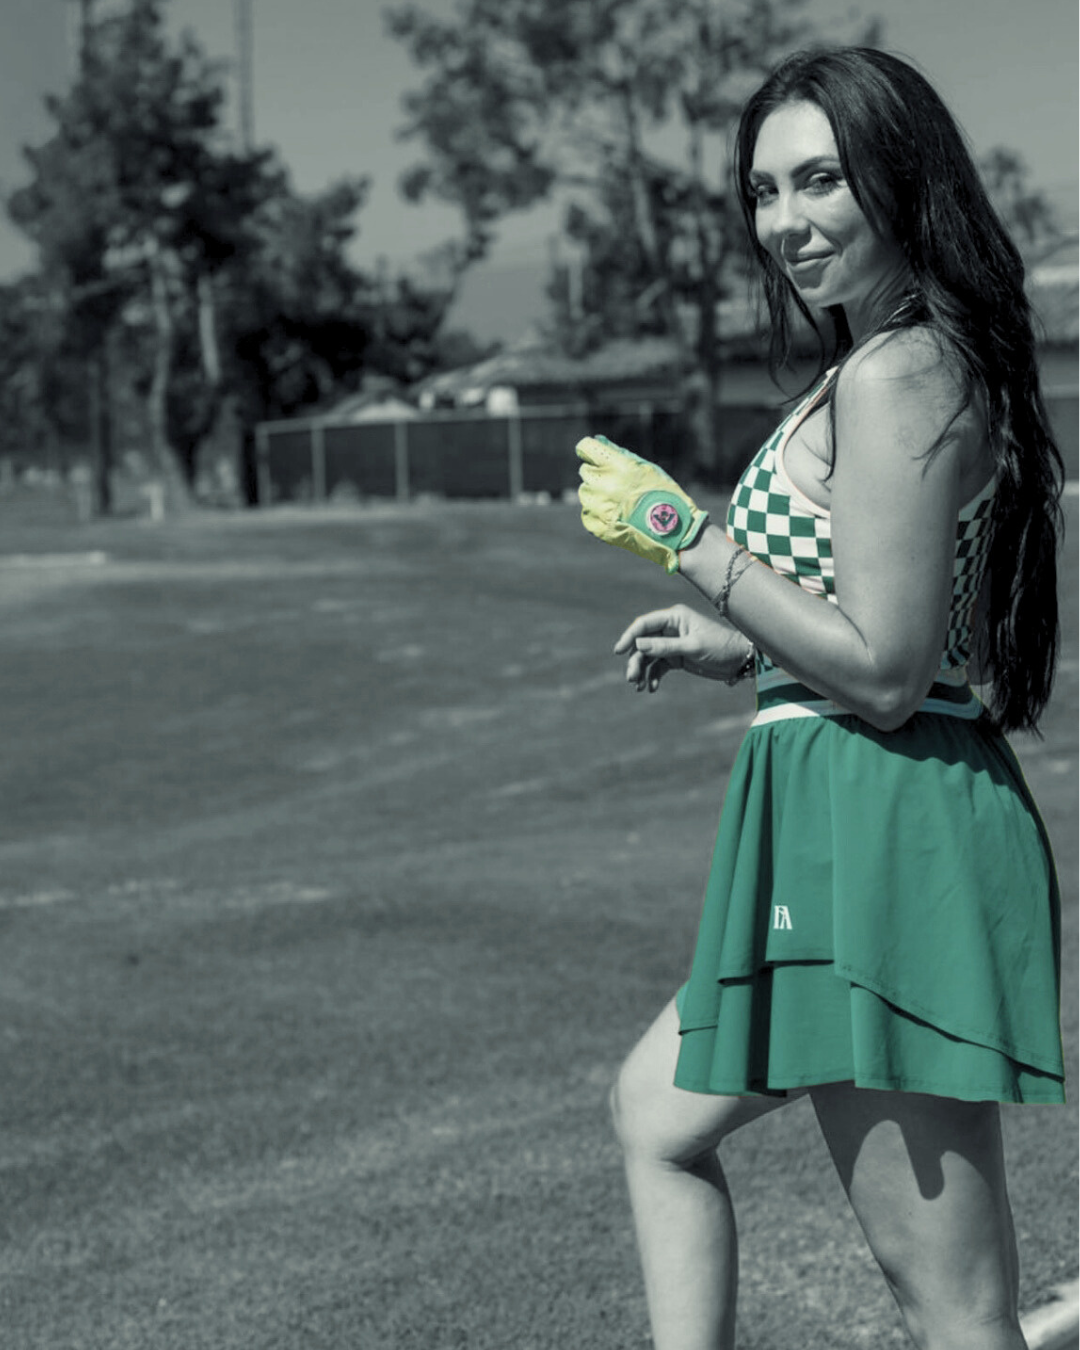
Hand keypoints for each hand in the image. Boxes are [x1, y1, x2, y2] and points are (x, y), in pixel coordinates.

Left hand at [576, 434, 707, 573]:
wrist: (670, 531)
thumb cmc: (662, 493)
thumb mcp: (645, 467)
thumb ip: (618, 452)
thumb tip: (597, 439)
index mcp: (616, 466)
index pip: (585, 447)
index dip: (590, 450)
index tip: (596, 455)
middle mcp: (603, 485)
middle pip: (585, 470)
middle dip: (599, 473)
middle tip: (618, 484)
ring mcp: (597, 506)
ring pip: (585, 492)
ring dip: (597, 493)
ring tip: (619, 502)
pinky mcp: (595, 525)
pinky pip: (588, 511)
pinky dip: (598, 512)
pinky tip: (617, 515)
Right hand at [614, 604, 754, 691]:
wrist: (739, 661)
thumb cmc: (719, 647)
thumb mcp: (692, 647)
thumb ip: (665, 646)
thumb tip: (638, 644)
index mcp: (674, 618)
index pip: (644, 624)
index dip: (629, 636)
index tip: (618, 651)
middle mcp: (670, 629)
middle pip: (643, 643)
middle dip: (635, 661)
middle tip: (631, 678)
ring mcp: (672, 644)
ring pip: (648, 657)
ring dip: (641, 671)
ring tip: (638, 687)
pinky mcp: (676, 658)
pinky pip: (658, 667)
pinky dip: (653, 677)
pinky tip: (651, 688)